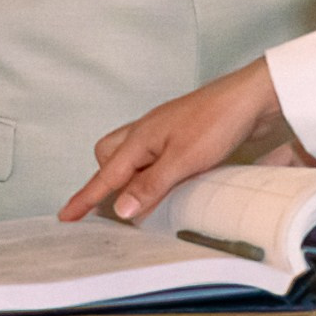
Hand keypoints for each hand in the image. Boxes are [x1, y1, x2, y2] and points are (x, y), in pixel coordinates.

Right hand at [58, 58, 286, 222]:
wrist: (250, 97)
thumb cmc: (217, 122)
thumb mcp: (183, 160)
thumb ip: (150, 185)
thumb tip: (120, 210)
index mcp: (139, 139)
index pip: (105, 176)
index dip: (85, 199)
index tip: (65, 217)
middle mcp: (145, 133)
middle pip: (109, 159)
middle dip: (107, 182)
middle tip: (119, 208)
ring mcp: (162, 132)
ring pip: (130, 156)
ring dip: (132, 178)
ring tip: (147, 200)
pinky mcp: (179, 134)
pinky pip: (151, 155)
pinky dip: (151, 171)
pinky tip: (169, 182)